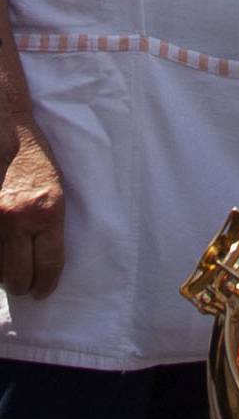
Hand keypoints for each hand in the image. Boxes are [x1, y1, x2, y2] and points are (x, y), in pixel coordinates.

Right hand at [0, 129, 65, 295]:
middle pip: (16, 276)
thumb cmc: (34, 157)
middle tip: (22, 284)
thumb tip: (40, 261)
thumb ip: (48, 226)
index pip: (48, 266)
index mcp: (47, 211)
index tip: (41, 291)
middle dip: (20, 285)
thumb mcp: (55, 190)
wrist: (6, 127)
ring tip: (5, 267)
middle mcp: (17, 218)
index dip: (45, 286)